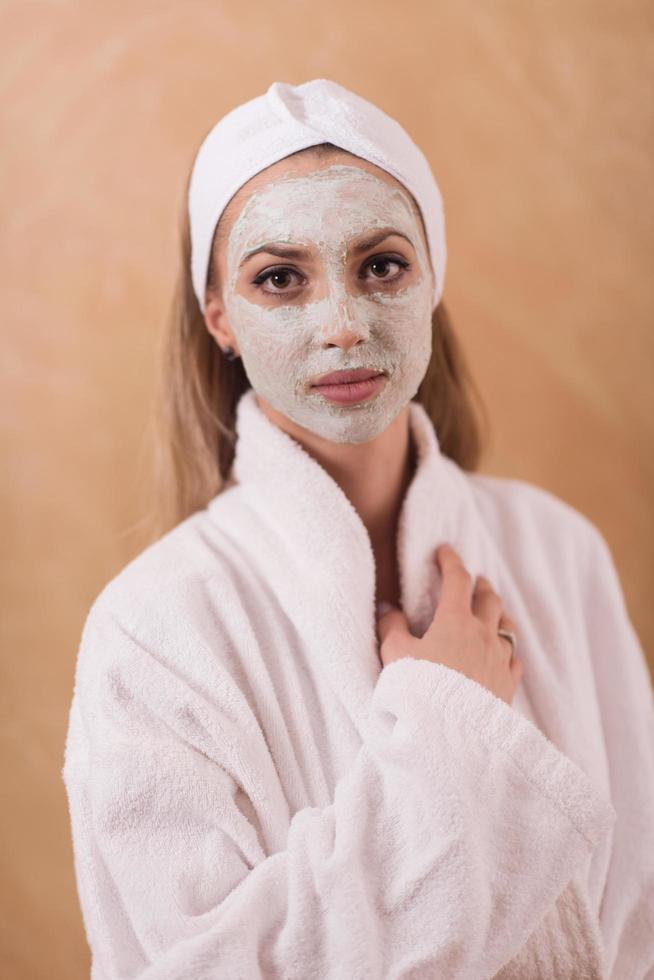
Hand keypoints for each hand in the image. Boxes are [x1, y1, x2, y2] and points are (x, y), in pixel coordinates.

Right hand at [376, 543, 522, 705]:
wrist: (450, 737)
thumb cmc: (419, 692)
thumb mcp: (395, 656)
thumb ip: (391, 627)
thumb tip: (388, 609)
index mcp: (456, 621)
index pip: (457, 579)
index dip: (450, 561)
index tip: (444, 550)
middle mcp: (484, 635)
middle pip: (489, 598)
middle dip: (480, 584)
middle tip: (473, 580)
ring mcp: (500, 659)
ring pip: (507, 625)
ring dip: (498, 613)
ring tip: (492, 611)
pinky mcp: (508, 685)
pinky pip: (514, 658)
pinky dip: (507, 648)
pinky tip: (502, 653)